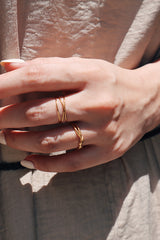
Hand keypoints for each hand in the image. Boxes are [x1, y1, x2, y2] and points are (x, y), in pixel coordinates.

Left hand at [0, 57, 159, 171]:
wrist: (145, 101)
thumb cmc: (109, 81)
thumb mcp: (83, 65)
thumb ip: (46, 66)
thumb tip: (7, 68)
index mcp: (90, 75)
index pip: (39, 78)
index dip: (7, 86)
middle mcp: (97, 103)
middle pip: (40, 113)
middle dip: (6, 117)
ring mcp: (103, 131)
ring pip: (51, 141)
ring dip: (20, 140)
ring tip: (5, 137)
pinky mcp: (108, 151)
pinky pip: (70, 164)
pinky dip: (44, 164)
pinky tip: (28, 159)